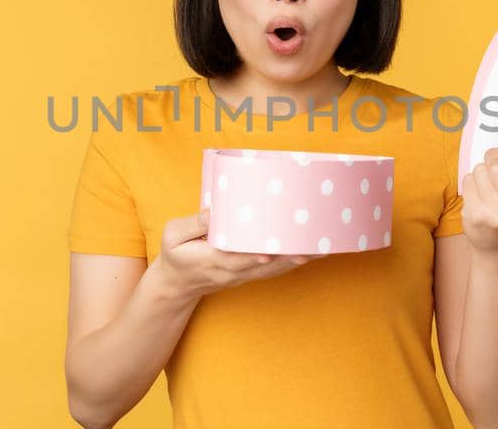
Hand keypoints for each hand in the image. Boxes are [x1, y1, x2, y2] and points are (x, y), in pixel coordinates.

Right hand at [156, 209, 327, 298]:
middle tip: (316, 245)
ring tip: (324, 247)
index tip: (275, 249)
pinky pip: (275, 270)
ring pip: (276, 269)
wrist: (177, 286)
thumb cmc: (175, 255)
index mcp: (213, 260)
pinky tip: (312, 253)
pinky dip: (294, 262)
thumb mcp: (173, 236)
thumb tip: (215, 211)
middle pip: (267, 265)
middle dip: (291, 255)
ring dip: (300, 259)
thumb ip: (194, 224)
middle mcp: (233, 271)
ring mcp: (244, 275)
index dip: (258, 255)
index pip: (240, 258)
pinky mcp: (250, 275)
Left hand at [458, 117, 497, 252]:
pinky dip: (472, 182)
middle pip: (497, 165)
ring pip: (480, 171)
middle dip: (493, 155)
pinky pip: (468, 182)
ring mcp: (494, 215)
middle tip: (495, 158)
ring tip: (489, 184)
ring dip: (482, 170)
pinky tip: (479, 194)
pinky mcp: (474, 217)